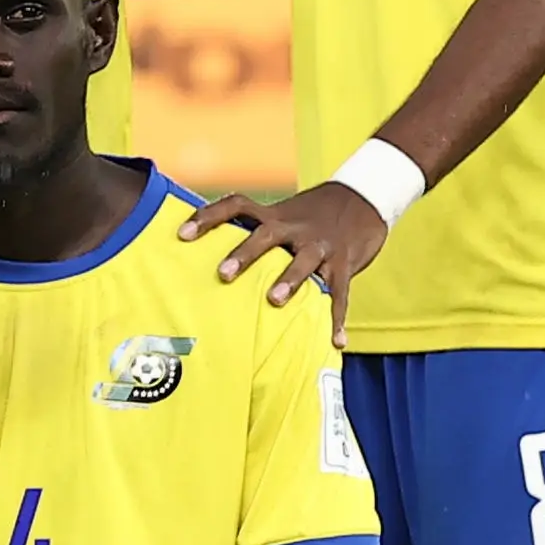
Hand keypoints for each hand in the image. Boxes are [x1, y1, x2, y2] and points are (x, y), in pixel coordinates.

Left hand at [183, 182, 384, 337]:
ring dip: (290, 280)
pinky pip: (341, 292)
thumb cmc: (308, 219)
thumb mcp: (279, 216)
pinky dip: (337, 317)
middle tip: (223, 274)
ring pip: (305, 260)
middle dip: (245, 254)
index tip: (181, 234)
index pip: (236, 206)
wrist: (363, 202)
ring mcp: (321, 245)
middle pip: (267, 235)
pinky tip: (335, 341)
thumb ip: (250, 232)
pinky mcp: (345, 263)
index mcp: (274, 216)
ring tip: (274, 300)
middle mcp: (295, 228)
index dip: (208, 217)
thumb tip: (198, 257)